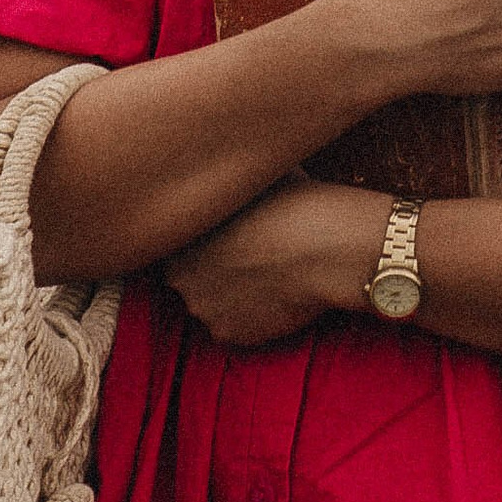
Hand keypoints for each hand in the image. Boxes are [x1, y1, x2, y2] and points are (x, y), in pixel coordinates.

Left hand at [166, 178, 385, 346]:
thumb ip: (229, 185)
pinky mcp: (228, 335)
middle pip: (188, 278)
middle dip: (211, 270)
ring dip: (230, 295)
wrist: (325, 247)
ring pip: (210, 304)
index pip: (176, 244)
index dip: (204, 240)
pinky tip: (274, 296)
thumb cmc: (294, 202)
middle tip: (249, 256)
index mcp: (178, 234)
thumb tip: (232, 166)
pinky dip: (250, 317)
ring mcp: (202, 308)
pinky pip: (233, 327)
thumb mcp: (252, 180)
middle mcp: (179, 277)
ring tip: (266, 276)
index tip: (229, 235)